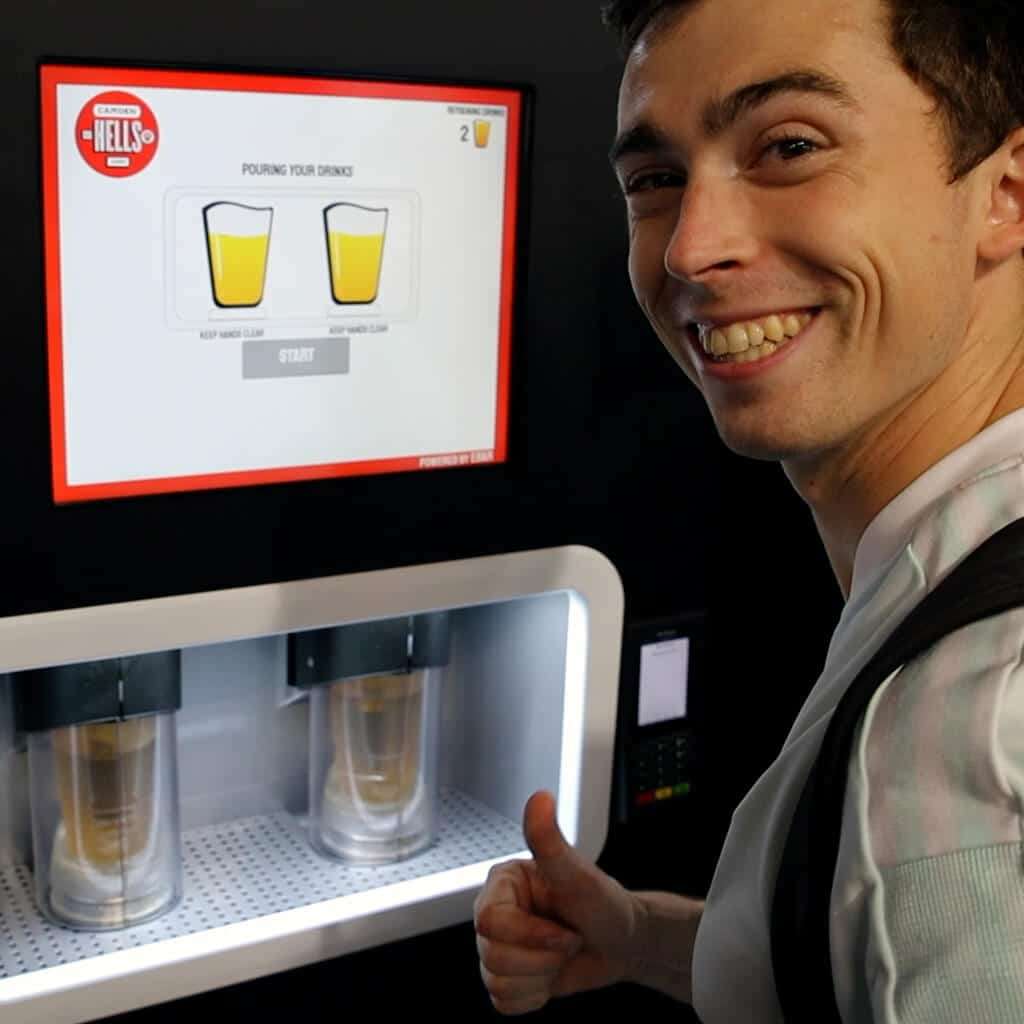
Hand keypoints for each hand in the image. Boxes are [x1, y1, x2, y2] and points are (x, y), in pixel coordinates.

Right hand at [473, 790, 641, 1014]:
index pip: (490, 923)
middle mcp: (494, 913)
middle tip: (567, 940)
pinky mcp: (506, 976)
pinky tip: (551, 975)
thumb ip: (550, 840)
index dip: (531, 935)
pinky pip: (503, 1002)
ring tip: (560, 955)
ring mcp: (498, 946)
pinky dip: (534, 996)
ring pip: (497, 981)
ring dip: (540, 978)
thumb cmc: (603, 904)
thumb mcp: (578, 874)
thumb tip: (540, 798)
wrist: (622, 943)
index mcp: (502, 884)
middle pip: (491, 956)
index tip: (563, 929)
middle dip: (541, 958)